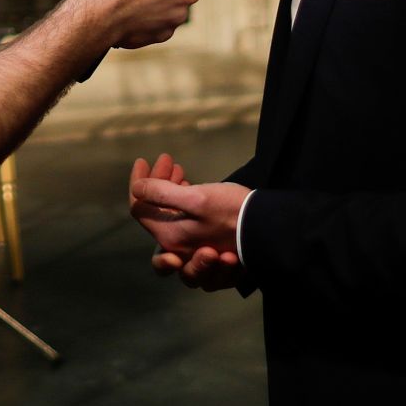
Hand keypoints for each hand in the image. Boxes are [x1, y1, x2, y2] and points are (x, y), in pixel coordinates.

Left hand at [129, 167, 246, 289]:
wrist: (268, 228)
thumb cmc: (233, 213)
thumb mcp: (197, 199)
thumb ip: (162, 195)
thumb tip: (137, 190)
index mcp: (170, 238)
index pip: (138, 208)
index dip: (138, 182)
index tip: (144, 160)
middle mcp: (177, 246)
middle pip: (153, 210)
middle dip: (155, 183)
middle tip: (168, 162)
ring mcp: (192, 243)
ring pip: (169, 212)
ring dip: (169, 188)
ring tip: (179, 170)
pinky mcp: (206, 237)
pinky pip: (184, 216)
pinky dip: (182, 197)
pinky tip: (189, 184)